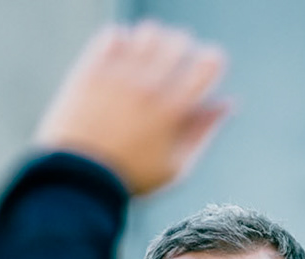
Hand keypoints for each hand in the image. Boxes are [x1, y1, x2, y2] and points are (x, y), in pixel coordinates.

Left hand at [33, 21, 229, 195]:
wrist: (76, 181)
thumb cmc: (131, 178)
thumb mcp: (176, 167)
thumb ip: (205, 132)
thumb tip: (228, 103)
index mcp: (176, 110)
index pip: (210, 61)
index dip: (210, 63)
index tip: (199, 74)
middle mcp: (150, 86)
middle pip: (181, 39)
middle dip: (183, 50)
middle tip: (172, 67)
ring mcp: (119, 76)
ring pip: (149, 31)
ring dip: (153, 42)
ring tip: (145, 61)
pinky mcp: (91, 70)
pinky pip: (114, 35)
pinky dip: (122, 42)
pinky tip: (120, 61)